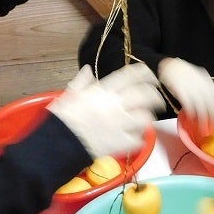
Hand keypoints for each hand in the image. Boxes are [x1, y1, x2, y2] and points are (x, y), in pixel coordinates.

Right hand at [47, 64, 163, 158]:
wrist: (57, 143)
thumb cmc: (62, 118)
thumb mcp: (69, 95)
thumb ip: (82, 82)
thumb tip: (87, 69)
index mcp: (103, 90)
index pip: (130, 75)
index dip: (145, 74)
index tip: (150, 76)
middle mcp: (115, 104)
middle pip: (145, 95)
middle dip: (155, 96)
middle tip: (156, 100)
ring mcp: (119, 124)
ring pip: (145, 117)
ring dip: (147, 118)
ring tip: (144, 120)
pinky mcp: (120, 143)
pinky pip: (138, 139)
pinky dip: (139, 138)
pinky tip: (135, 137)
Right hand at [157, 58, 213, 131]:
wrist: (171, 66)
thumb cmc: (185, 74)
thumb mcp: (200, 78)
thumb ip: (206, 89)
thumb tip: (213, 103)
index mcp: (207, 82)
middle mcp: (202, 85)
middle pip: (211, 105)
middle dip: (213, 119)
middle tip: (212, 128)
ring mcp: (192, 88)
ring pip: (201, 107)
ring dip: (203, 119)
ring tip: (203, 127)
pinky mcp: (181, 90)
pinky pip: (189, 104)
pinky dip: (192, 113)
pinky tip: (192, 118)